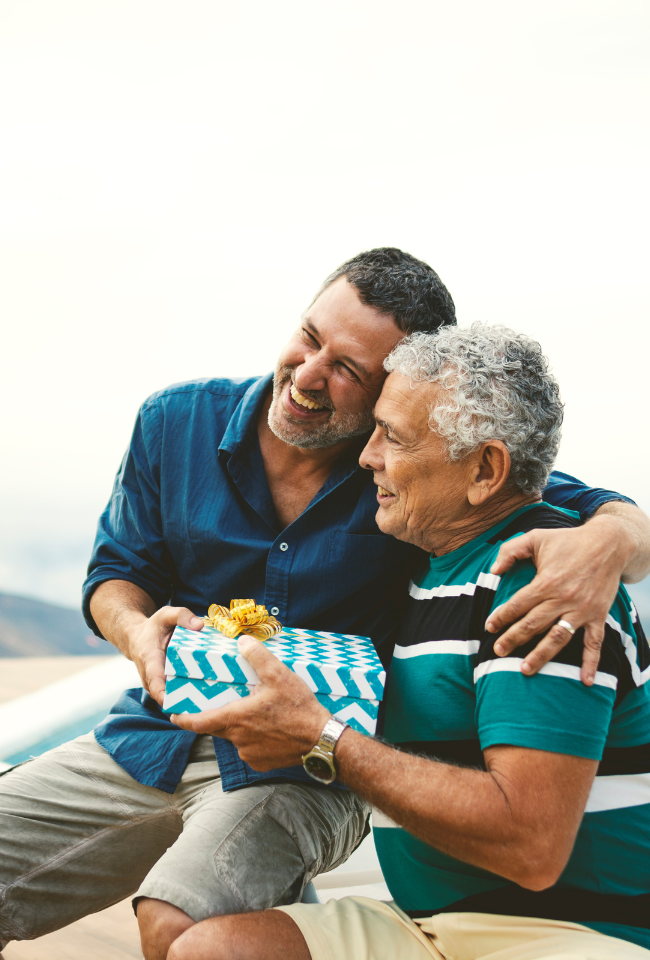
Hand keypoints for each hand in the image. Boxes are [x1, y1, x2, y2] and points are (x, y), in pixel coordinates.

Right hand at [128, 606, 203, 704]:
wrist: (138, 638)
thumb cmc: (153, 627)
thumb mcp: (166, 614)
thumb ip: (181, 615)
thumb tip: (199, 625)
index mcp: (150, 660)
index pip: (155, 683)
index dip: (165, 696)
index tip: (179, 704)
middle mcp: (151, 677)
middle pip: (167, 695)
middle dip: (185, 701)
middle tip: (208, 699)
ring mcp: (158, 684)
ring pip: (172, 697)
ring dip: (189, 699)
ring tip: (212, 698)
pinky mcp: (165, 685)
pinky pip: (176, 693)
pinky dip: (190, 693)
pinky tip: (208, 692)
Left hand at [171, 636, 330, 769]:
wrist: (322, 741)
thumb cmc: (299, 709)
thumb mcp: (278, 675)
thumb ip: (257, 656)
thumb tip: (242, 641)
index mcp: (236, 718)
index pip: (198, 722)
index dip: (184, 719)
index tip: (174, 715)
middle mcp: (238, 740)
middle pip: (217, 728)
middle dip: (217, 716)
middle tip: (225, 703)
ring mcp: (250, 754)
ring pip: (236, 738)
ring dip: (241, 727)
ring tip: (257, 713)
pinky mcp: (262, 764)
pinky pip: (250, 749)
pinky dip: (255, 739)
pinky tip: (270, 728)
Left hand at [486, 516, 632, 683]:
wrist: (609, 543)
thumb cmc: (568, 541)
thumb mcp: (536, 537)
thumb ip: (510, 551)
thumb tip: (493, 570)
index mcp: (546, 582)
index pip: (518, 604)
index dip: (501, 617)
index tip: (489, 627)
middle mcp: (562, 599)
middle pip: (533, 625)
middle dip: (513, 639)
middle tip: (497, 652)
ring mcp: (581, 610)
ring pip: (557, 639)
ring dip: (541, 656)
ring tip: (524, 669)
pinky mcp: (598, 616)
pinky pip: (594, 643)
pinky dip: (590, 663)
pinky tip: (585, 681)